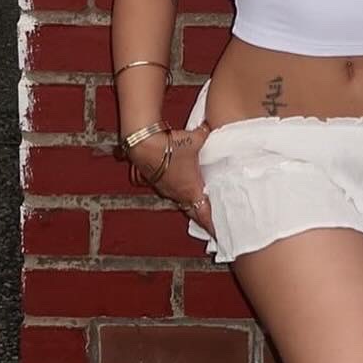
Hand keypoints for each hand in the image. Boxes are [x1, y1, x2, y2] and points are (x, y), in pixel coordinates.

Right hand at [127, 120, 215, 236]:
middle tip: (216, 224)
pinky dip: (182, 195)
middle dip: (205, 219)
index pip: (205, 214)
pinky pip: (174, 193)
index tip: (220, 233)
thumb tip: (211, 129)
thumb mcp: (195, 138)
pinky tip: (186, 189)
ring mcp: (167, 189)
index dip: (213, 226)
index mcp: (191, 190)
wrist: (143, 144)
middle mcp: (179, 194)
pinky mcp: (159, 182)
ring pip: (184, 203)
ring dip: (193, 207)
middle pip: (195, 213)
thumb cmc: (169, 146)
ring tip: (204, 209)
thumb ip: (207, 135)